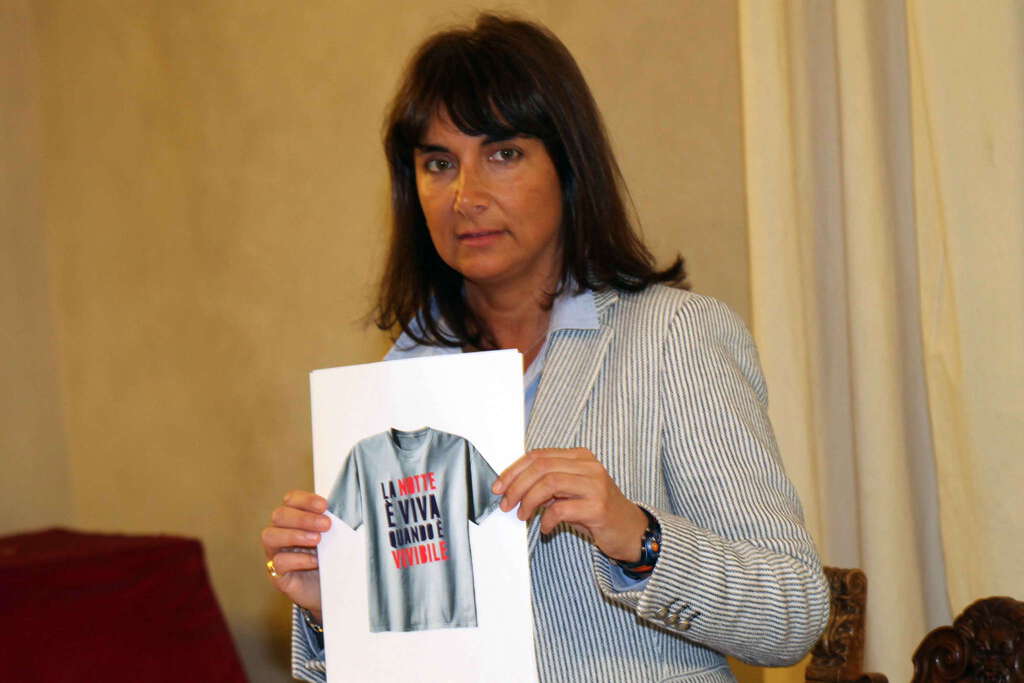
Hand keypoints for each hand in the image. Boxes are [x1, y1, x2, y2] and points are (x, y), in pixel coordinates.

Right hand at [261, 490, 330, 619]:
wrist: (330, 591)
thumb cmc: (330, 560)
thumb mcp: (334, 538)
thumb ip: (333, 524)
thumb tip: (342, 512)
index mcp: (294, 519)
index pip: (291, 500)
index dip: (305, 499)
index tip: (324, 505)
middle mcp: (280, 533)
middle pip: (279, 515)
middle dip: (304, 518)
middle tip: (326, 525)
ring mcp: (275, 553)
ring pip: (270, 536)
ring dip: (295, 535)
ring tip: (318, 540)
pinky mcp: (276, 575)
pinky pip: (278, 562)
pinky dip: (298, 559)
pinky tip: (314, 561)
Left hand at [492, 448, 647, 561]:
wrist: (630, 530)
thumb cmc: (597, 511)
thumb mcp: (570, 492)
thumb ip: (547, 484)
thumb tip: (514, 487)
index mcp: (580, 457)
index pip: (539, 455)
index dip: (514, 470)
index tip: (499, 486)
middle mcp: (589, 466)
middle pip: (541, 467)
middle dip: (517, 486)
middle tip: (507, 504)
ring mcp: (595, 485)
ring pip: (549, 483)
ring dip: (529, 500)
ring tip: (523, 515)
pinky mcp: (598, 507)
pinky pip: (561, 509)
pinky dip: (546, 519)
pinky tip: (545, 528)